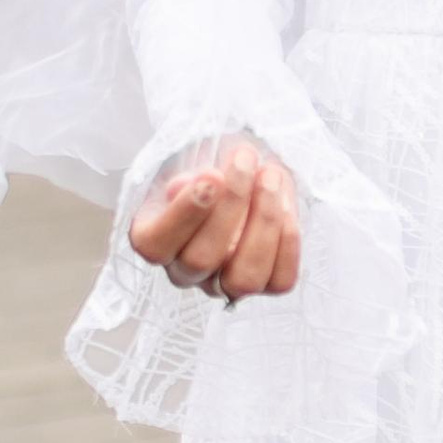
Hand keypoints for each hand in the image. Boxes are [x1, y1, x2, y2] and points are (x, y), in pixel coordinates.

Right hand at [125, 139, 302, 298]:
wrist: (242, 171)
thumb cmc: (211, 165)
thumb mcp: (190, 157)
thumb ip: (191, 171)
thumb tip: (207, 182)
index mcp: (155, 240)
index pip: (156, 244)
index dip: (184, 213)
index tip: (210, 175)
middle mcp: (186, 270)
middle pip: (200, 260)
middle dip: (230, 205)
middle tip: (246, 161)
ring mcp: (225, 283)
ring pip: (243, 279)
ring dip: (263, 223)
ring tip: (271, 177)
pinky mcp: (265, 284)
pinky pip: (279, 280)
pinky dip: (287, 242)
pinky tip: (286, 204)